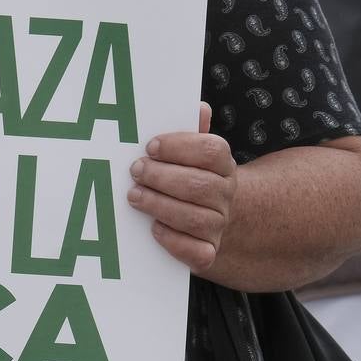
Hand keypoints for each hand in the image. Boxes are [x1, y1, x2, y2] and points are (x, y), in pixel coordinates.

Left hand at [127, 101, 236, 273]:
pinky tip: (154, 228)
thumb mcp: (194, 154)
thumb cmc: (192, 178)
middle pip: (199, 185)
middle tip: (136, 170)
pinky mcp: (208, 253)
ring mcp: (219, 225)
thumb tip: (199, 108)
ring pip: (195, 218)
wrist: (213, 218)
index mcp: (223, 165)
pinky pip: (196, 252)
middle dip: (162, 177)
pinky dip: (174, 240)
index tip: (151, 146)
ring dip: (160, 206)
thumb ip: (193, 131)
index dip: (181, 147)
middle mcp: (226, 195)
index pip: (212, 151)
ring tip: (134, 196)